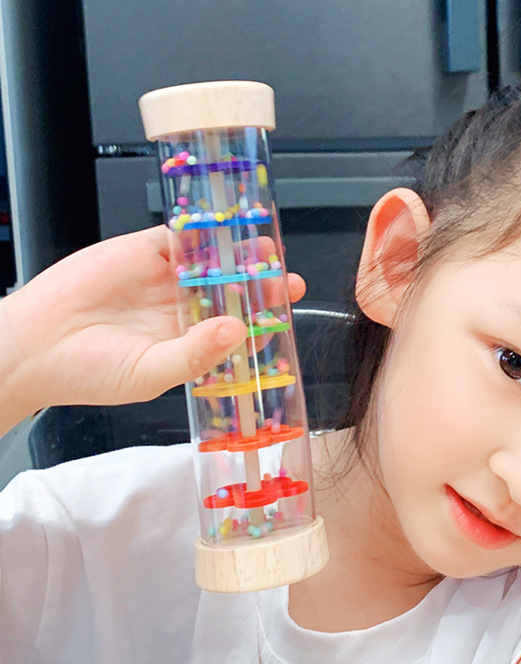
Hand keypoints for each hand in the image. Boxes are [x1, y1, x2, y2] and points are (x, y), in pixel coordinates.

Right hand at [0, 226, 305, 432]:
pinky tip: (224, 231)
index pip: (238, 328)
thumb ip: (196, 354)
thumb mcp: (151, 374)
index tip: (284, 315)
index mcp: (191, 344)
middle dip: (261, 285)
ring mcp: (166, 280)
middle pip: (234, 292)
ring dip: (239, 255)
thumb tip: (237, 331)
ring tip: (266, 252)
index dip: (263, 321)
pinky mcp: (143, 252)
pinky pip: (180, 237)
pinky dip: (202, 232)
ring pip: (214, 262)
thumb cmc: (88, 373)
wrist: (33, 346)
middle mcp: (184, 311)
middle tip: (285, 279)